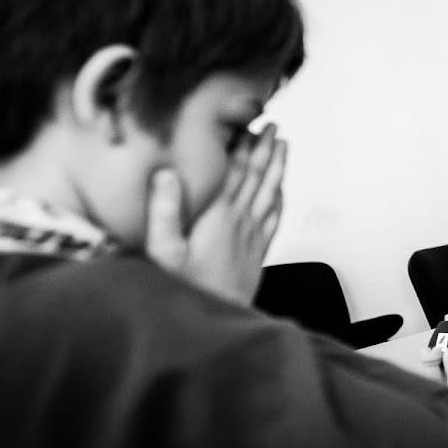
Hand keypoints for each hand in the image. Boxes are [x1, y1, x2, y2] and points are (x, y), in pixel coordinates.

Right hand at [146, 123, 286, 305]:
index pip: (236, 172)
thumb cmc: (187, 289)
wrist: (216, 322)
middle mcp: (241, 223)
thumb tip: (166, 175)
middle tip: (272, 126)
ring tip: (283, 145)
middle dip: (266, 149)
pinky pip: (275, 217)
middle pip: (258, 177)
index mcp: (219, 217)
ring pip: (271, 192)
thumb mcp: (164, 251)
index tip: (249, 126)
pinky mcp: (258, 252)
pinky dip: (280, 198)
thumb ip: (164, 212)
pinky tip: (281, 190)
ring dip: (277, 167)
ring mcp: (253, 237)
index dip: (244, 147)